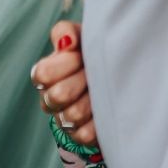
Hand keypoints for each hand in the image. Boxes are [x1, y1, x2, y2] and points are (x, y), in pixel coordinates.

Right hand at [30, 20, 95, 144]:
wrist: (125, 71)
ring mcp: (65, 119)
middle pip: (57, 96)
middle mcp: (51, 98)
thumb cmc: (96, 52)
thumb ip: (67, 32)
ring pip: (72, 115)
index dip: (66, 64)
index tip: (82, 56)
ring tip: (105, 89)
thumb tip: (66, 42)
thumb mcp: (83, 35)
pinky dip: (98, 122)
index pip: (42, 74)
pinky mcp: (82, 136)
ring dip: (93, 100)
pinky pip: (84, 135)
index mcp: (47, 73)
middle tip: (95, 73)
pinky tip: (107, 108)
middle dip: (81, 81)